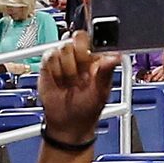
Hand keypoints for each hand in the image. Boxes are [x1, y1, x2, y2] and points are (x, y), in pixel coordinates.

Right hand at [35, 31, 112, 146]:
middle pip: (75, 40)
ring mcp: (62, 60)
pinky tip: (58, 80)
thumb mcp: (102, 91)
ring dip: (66, 69)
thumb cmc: (87, 109)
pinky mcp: (47, 65)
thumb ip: (106, 72)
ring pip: (62, 49)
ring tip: (69, 82)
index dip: (89, 47)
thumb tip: (116, 57)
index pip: (92, 39)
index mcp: (95, 58)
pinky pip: (49, 57)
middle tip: (79, 76)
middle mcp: (78, 56)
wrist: (68, 123)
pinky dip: (54, 70)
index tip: (89, 60)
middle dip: (77, 60)